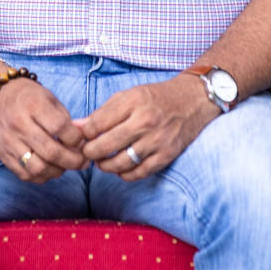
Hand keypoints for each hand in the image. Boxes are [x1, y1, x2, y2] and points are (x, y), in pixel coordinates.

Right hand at [0, 78, 85, 182]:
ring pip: (37, 168)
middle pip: (50, 152)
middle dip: (72, 161)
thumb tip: (81, 144)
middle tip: (82, 162)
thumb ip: (66, 120)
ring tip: (65, 166)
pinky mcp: (3, 155)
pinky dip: (41, 176)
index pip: (60, 127)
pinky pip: (25, 175)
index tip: (82, 142)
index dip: (76, 139)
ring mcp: (9, 142)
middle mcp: (18, 124)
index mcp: (33, 105)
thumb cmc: (30, 98)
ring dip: (57, 171)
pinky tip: (50, 169)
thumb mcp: (50, 99)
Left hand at [75, 75, 217, 180]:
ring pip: (120, 162)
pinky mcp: (167, 155)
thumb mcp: (129, 96)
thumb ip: (103, 112)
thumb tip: (77, 126)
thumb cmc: (157, 97)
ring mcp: (157, 140)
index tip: (80, 137)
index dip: (83, 134)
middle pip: (105, 145)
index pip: (96, 123)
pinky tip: (120, 168)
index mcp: (133, 102)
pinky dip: (124, 174)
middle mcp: (145, 121)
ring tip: (101, 162)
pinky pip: (138, 173)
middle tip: (86, 153)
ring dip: (104, 166)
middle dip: (89, 152)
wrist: (193, 100)